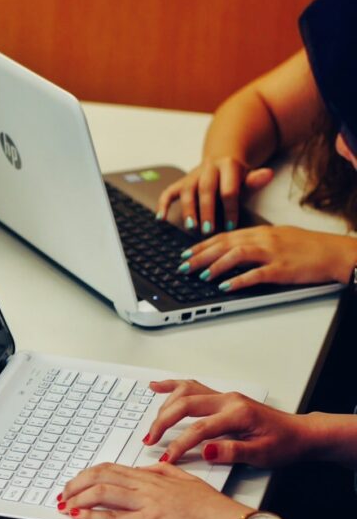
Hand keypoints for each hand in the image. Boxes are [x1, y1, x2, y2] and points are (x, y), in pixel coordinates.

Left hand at [58, 463, 252, 518]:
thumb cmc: (216, 508)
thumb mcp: (187, 480)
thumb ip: (165, 471)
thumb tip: (147, 468)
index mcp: (154, 476)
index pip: (112, 469)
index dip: (89, 474)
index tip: (77, 481)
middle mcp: (147, 486)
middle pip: (101, 476)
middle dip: (77, 483)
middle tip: (64, 492)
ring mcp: (148, 503)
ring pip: (103, 492)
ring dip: (78, 497)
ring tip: (65, 503)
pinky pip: (114, 518)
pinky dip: (92, 516)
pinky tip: (79, 517)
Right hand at [141, 379, 314, 466]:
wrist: (300, 433)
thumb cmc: (284, 444)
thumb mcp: (263, 455)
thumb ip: (233, 451)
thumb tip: (206, 450)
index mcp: (237, 414)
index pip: (200, 429)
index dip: (180, 444)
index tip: (167, 457)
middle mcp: (228, 400)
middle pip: (185, 405)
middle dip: (163, 422)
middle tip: (151, 439)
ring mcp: (224, 396)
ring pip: (185, 392)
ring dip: (165, 406)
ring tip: (152, 424)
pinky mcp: (222, 398)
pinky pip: (192, 387)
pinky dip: (172, 386)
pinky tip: (157, 386)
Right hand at [156, 157, 273, 233]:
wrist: (223, 157)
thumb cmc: (237, 175)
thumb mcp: (249, 176)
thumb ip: (255, 180)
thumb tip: (267, 174)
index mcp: (228, 165)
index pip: (228, 189)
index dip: (230, 209)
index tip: (231, 227)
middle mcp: (208, 167)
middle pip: (205, 189)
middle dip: (206, 211)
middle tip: (208, 230)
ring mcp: (193, 174)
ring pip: (187, 190)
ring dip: (188, 210)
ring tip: (191, 227)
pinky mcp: (181, 181)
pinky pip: (168, 191)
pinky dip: (163, 204)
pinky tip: (161, 218)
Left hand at [177, 226, 356, 291]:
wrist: (335, 252)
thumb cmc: (308, 247)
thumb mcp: (279, 237)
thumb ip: (256, 241)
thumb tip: (234, 249)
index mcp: (261, 232)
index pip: (224, 236)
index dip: (202, 245)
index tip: (185, 253)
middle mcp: (263, 239)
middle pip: (224, 244)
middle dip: (200, 255)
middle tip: (182, 265)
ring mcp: (273, 254)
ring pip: (236, 255)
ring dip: (215, 265)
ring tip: (200, 275)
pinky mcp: (282, 269)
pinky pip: (256, 274)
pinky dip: (238, 280)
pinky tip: (225, 286)